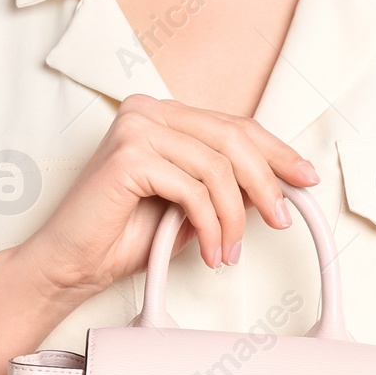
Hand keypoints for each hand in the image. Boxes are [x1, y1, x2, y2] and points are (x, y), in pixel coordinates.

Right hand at [7, 95, 316, 300]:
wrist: (70, 263)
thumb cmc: (119, 236)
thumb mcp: (188, 207)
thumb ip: (222, 187)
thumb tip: (273, 187)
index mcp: (161, 115)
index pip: (233, 125)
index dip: (276, 152)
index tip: (305, 177)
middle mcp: (148, 111)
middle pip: (233, 139)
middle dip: (267, 183)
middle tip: (282, 219)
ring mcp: (136, 128)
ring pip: (218, 168)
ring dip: (234, 217)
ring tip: (231, 250)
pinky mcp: (129, 155)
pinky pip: (194, 189)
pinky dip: (211, 226)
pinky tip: (211, 251)